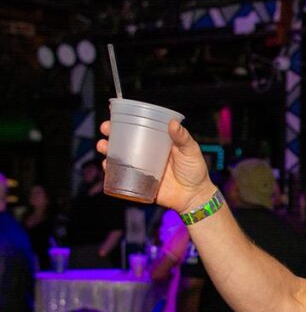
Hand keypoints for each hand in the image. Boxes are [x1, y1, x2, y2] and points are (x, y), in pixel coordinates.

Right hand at [96, 119, 214, 212]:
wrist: (195, 196)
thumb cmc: (195, 171)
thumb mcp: (191, 151)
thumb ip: (183, 138)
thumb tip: (173, 122)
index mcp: (158, 142)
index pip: (139, 128)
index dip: (125, 121)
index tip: (114, 114)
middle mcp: (147, 153)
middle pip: (125, 141)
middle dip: (111, 134)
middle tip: (106, 129)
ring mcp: (142, 168)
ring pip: (119, 157)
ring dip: (107, 150)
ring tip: (103, 146)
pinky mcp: (139, 182)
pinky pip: (122, 175)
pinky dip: (111, 170)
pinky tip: (107, 165)